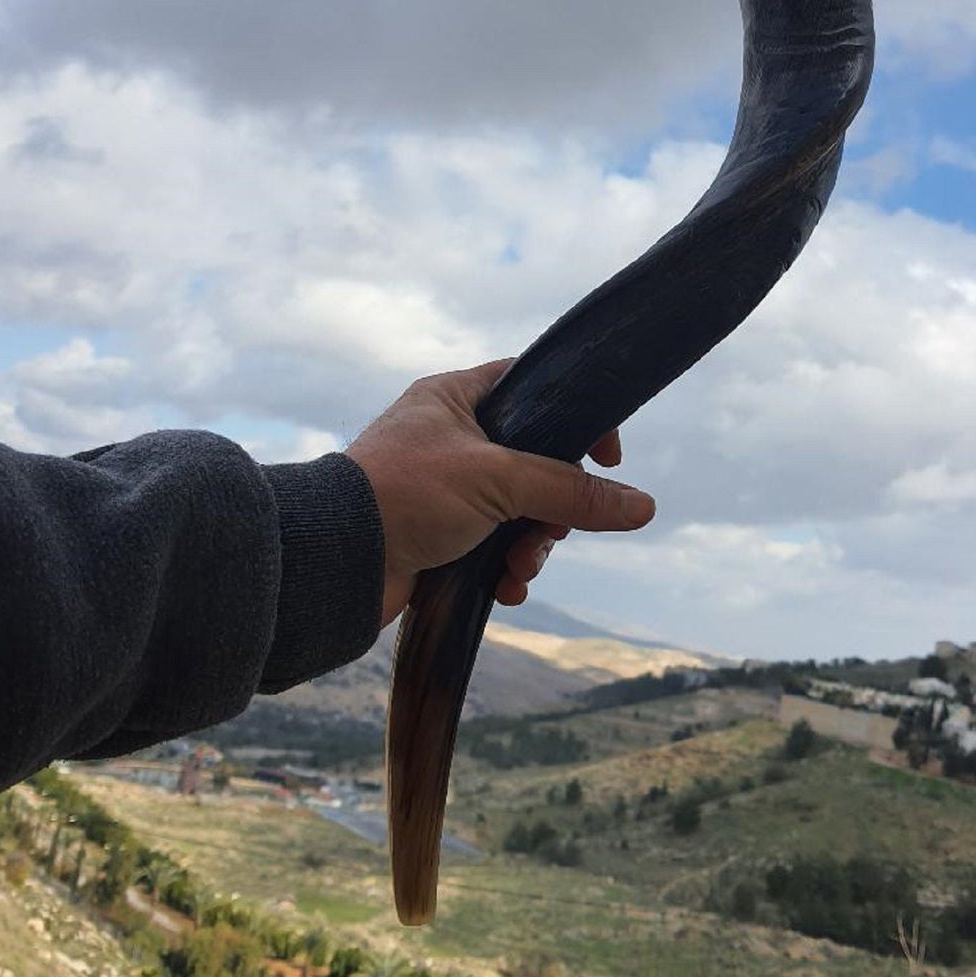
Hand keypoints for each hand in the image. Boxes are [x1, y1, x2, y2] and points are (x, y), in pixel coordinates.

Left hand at [346, 359, 653, 627]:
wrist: (333, 560)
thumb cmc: (406, 494)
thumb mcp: (498, 481)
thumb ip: (571, 492)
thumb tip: (642, 506)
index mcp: (455, 398)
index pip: (534, 387)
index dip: (576, 418)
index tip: (606, 458)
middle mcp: (450, 437)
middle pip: (535, 462)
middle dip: (552, 507)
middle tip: (551, 530)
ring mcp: (443, 488)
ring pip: (517, 511)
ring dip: (530, 546)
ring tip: (518, 570)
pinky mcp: (437, 535)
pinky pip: (491, 547)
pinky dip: (504, 569)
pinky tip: (504, 589)